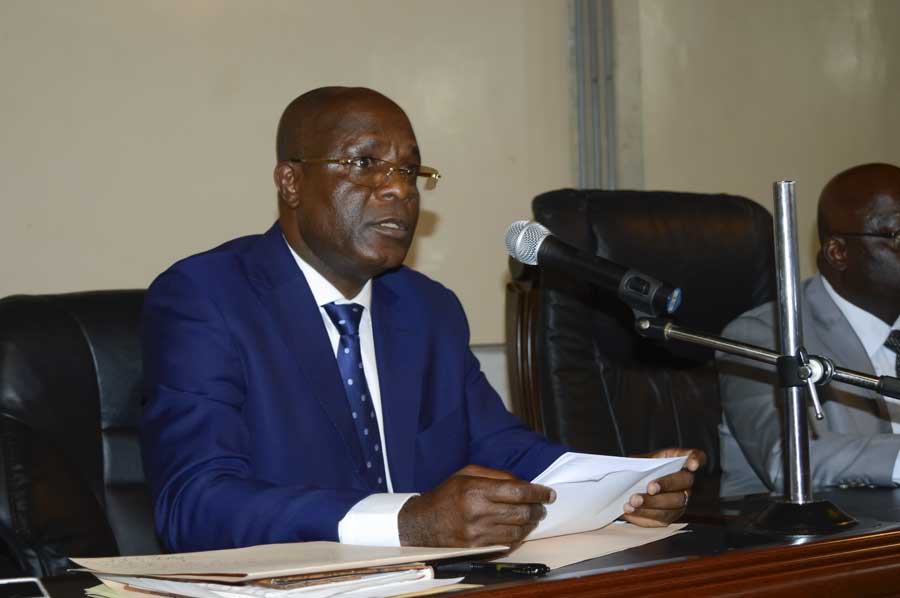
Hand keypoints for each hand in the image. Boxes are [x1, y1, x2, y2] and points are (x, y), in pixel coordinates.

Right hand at [398, 464, 554, 547]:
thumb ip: (496, 475)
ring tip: (532, 517)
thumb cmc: (447, 495)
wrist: (423, 524)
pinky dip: (518, 536)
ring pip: (518, 530)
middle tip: (541, 506)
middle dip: (537, 509)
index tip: (548, 494)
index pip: (517, 492)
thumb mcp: (467, 474)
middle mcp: (478, 513)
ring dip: (530, 523)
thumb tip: (522, 482)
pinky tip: (519, 529)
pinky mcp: (478, 549)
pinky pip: (508, 543)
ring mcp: (478, 534)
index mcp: (476, 490)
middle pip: (521, 513)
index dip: (537, 493)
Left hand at [622, 448, 705, 526]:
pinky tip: (630, 511)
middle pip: (683, 483)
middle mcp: (686, 482)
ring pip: (672, 505)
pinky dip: (644, 515)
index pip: (697, 456)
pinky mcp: (671, 516)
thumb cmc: (641, 469)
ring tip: (633, 502)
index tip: (692, 465)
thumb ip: (640, 462)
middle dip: (666, 485)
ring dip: (652, 504)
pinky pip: (661, 518)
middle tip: (649, 488)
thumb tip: (631, 468)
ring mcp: (681, 500)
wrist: (633, 487)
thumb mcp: (641, 460)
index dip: (696, 460)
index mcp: (680, 461)